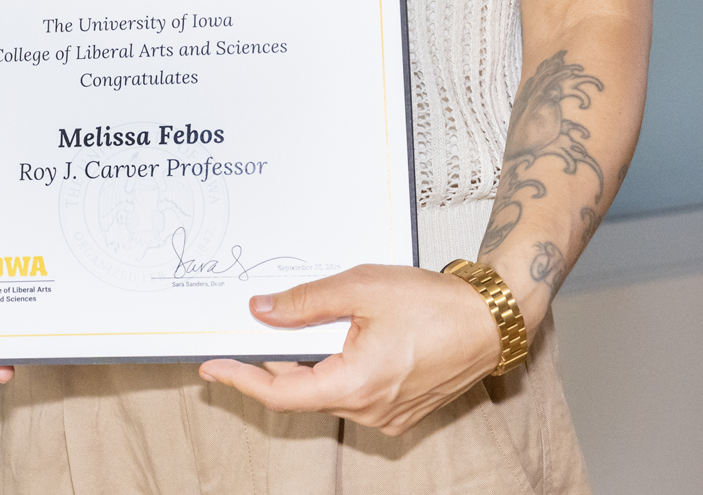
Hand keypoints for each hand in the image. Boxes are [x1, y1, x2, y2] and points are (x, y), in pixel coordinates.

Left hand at [198, 264, 503, 435]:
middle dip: (271, 363)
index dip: (241, 380)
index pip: (281, 393)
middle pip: (301, 391)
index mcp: (357, 385)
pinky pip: (350, 393)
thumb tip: (261, 310)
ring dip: (305, 363)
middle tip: (246, 332)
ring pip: (325, 392)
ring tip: (292, 327)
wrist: (491, 320)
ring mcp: (387, 415)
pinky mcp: (399, 409)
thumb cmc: (436, 304)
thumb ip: (305, 302)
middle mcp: (371, 410)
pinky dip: (332, 369)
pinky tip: (330, 339)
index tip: (212, 368)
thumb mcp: (360, 287)